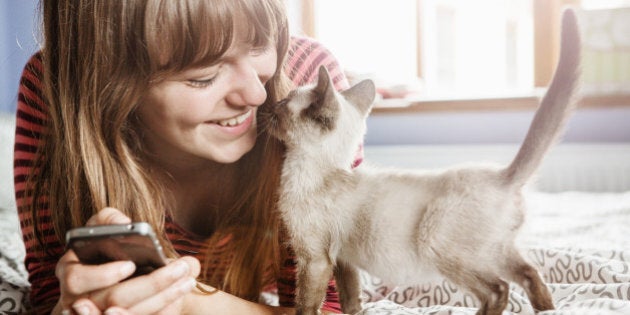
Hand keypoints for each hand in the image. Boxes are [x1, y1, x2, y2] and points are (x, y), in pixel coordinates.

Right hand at [54, 208, 200, 314]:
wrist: (121, 271)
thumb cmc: (107, 248)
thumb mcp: (105, 229)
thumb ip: (110, 220)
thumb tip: (124, 224)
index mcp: (73, 274)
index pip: (77, 279)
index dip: (102, 276)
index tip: (130, 265)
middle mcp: (79, 301)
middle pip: (113, 300)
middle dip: (150, 284)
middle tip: (178, 269)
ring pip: (130, 313)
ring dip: (163, 298)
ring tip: (187, 279)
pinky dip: (163, 308)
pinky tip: (180, 293)